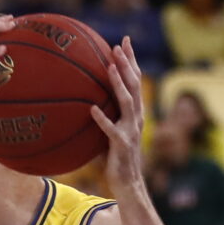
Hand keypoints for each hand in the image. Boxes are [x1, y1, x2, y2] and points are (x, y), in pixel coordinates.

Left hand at [88, 36, 148, 193]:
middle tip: (118, 46)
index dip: (131, 61)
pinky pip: (111, 129)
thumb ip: (106, 114)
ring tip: (110, 67)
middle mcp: (137, 118)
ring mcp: (131, 131)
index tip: (124, 41)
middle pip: (135, 85)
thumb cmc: (116, 158)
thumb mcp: (112, 131)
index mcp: (135, 112)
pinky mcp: (122, 144)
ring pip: (127, 102)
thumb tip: (86, 99)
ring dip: (119, 83)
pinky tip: (92, 108)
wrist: (128, 183)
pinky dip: (103, 118)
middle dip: (127, 64)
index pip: (135, 81)